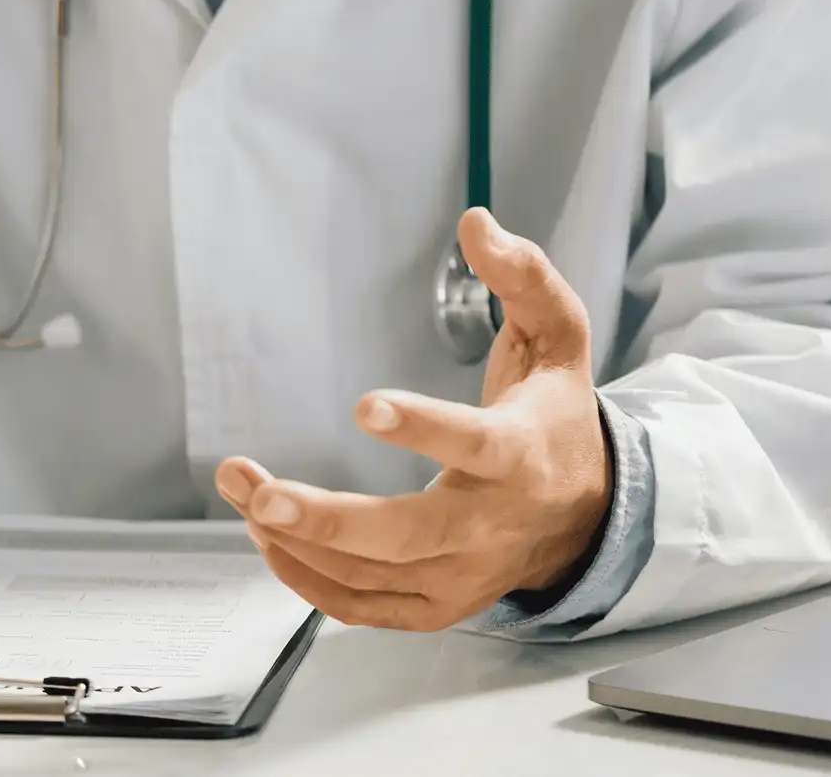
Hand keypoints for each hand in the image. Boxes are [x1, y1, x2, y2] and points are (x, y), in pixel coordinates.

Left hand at [217, 209, 611, 631]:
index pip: (476, 445)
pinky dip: (308, 580)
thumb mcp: (558, 337)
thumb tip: (476, 222)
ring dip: (295, 539)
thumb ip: (523, 277)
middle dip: (326, 518)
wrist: (589, 515)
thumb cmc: (557, 418)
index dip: (422, 427)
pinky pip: (363, 608)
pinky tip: (266, 537)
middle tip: (259, 491)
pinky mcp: (438, 605)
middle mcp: (491, 525)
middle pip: (406, 535)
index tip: (365, 403)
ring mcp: (463, 575)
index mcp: (523, 456)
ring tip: (241, 488)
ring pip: (371, 575)